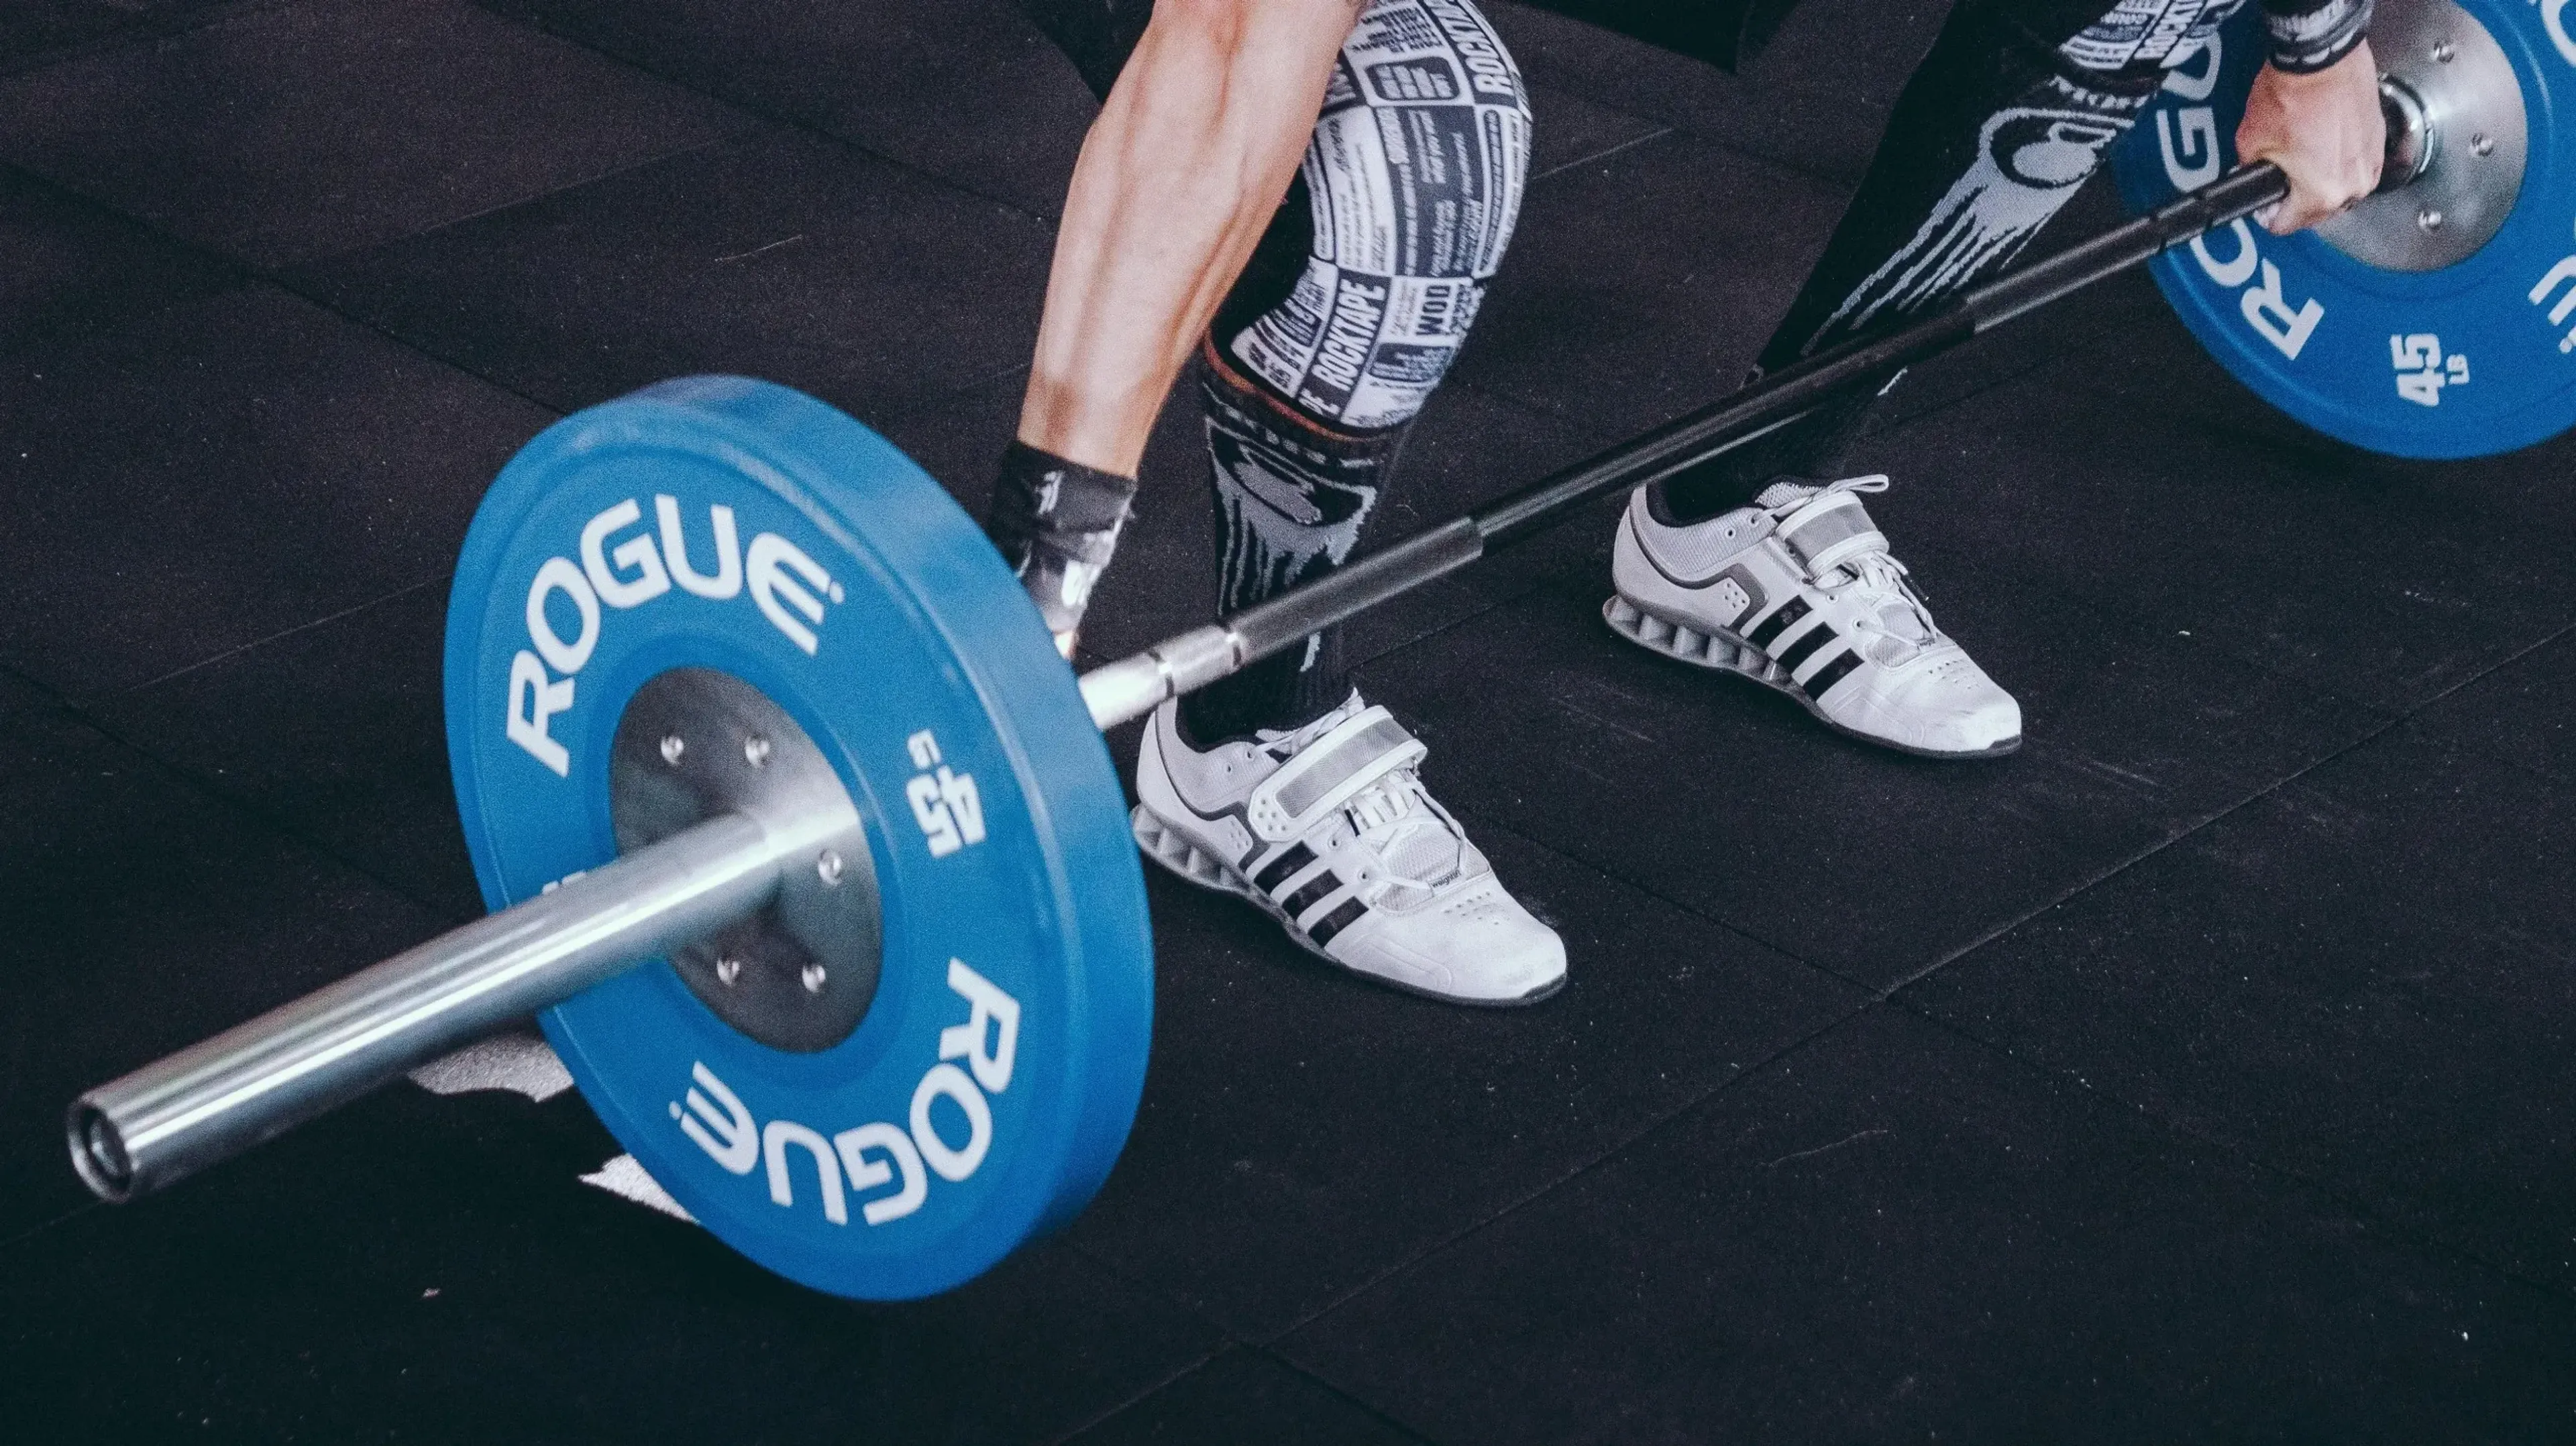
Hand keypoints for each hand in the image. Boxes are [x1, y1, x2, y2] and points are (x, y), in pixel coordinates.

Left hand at [2235, 40, 2385, 233]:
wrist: (2323, 58)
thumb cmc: (2292, 95)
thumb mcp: (2251, 143)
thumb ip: (2250, 174)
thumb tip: (2253, 178)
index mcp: (2322, 195)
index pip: (2285, 225)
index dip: (2266, 214)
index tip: (2263, 203)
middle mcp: (2354, 185)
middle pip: (2315, 212)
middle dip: (2294, 199)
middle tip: (2278, 176)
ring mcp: (2371, 163)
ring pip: (2337, 191)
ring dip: (2318, 182)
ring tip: (2300, 157)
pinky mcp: (2379, 142)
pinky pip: (2353, 166)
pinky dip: (2337, 162)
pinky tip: (2321, 144)